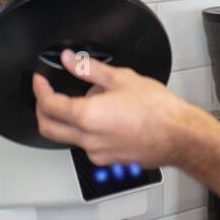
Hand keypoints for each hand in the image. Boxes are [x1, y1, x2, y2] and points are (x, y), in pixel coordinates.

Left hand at [33, 49, 203, 167]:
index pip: (49, 105)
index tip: (40, 80)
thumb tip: (68, 60)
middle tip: (46, 93)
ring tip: (88, 99)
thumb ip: (88, 68)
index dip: (40, 89)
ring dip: (66, 118)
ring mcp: (97, 153)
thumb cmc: (158, 110)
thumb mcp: (121, 78)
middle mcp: (88, 140)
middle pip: (48, 128)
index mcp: (88, 117)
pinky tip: (102, 116)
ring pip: (67, 137)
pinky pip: (86, 144)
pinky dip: (84, 129)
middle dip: (41, 109)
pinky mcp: (108, 160)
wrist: (179, 136)